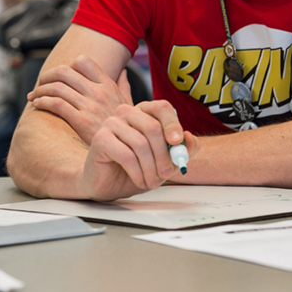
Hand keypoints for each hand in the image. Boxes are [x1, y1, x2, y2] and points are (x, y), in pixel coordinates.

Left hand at [28, 55, 132, 143]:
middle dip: (46, 76)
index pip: (82, 62)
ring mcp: (91, 106)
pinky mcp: (82, 121)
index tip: (59, 78)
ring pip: (56, 87)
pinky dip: (43, 102)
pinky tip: (38, 105)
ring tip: (33, 97)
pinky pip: (56, 104)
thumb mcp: (129, 106)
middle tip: (39, 84)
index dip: (66, 66)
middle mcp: (99, 92)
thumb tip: (121, 72)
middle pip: (63, 72)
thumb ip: (124, 87)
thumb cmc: (126, 129)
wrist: (128, 152)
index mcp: (108, 85)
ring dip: (40, 90)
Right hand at [82, 101, 196, 200]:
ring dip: (151, 169)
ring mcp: (111, 123)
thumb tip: (191, 138)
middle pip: (152, 127)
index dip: (172, 124)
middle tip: (167, 174)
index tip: (178, 143)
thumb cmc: (135, 170)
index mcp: (143, 112)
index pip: (162, 107)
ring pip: (141, 144)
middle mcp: (126, 113)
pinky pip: (127, 155)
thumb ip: (181, 150)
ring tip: (152, 182)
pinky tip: (140, 181)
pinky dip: (138, 173)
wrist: (108, 184)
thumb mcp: (164, 161)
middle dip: (164, 155)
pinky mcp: (100, 138)